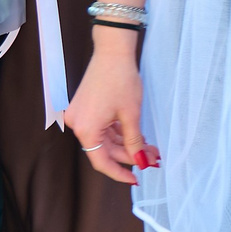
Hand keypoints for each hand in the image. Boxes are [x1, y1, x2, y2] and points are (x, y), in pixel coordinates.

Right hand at [65, 45, 151, 183]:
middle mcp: (78, 124)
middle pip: (105, 150)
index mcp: (85, 129)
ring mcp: (80, 116)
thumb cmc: (121, 80)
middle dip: (130, 155)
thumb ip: (134, 142)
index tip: (135, 179)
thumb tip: (141, 162)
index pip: (101, 161)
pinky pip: (103, 128)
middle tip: (152, 158)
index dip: (119, 172)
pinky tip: (138, 135)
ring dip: (127, 144)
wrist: (112, 52)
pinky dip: (119, 132)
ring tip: (150, 147)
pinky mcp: (85, 108)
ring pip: (106, 139)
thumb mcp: (131, 115)